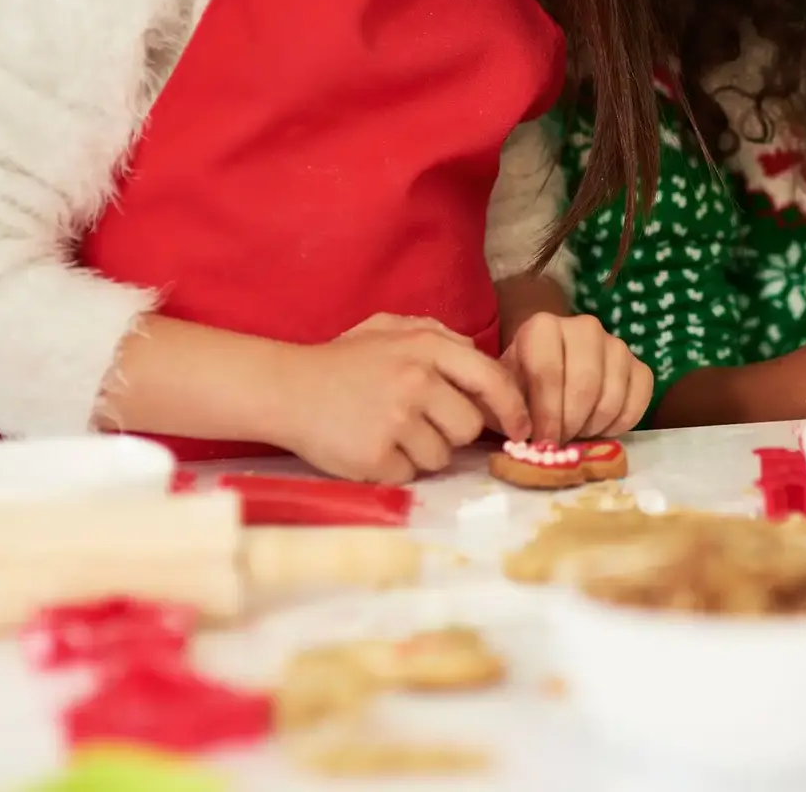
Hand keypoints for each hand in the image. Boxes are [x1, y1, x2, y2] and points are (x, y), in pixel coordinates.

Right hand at [272, 313, 530, 483]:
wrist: (284, 389)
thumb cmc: (342, 361)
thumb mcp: (390, 329)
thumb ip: (440, 337)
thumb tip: (483, 358)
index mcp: (426, 346)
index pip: (492, 380)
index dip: (513, 408)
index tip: (521, 428)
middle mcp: (416, 381)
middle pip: (468, 427)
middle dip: (450, 431)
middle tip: (416, 421)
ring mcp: (396, 420)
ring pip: (441, 456)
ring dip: (421, 452)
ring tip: (387, 431)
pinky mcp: (376, 456)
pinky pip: (410, 474)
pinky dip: (394, 468)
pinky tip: (370, 446)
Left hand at [503, 312, 652, 443]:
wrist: (545, 378)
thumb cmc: (520, 388)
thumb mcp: (503, 394)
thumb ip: (507, 410)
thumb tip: (523, 433)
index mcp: (542, 327)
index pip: (548, 372)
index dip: (546, 414)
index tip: (543, 442)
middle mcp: (583, 327)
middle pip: (585, 384)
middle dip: (571, 423)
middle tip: (560, 442)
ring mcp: (616, 345)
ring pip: (612, 395)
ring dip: (594, 426)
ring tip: (576, 434)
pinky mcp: (639, 364)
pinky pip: (639, 399)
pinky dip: (620, 424)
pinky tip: (601, 429)